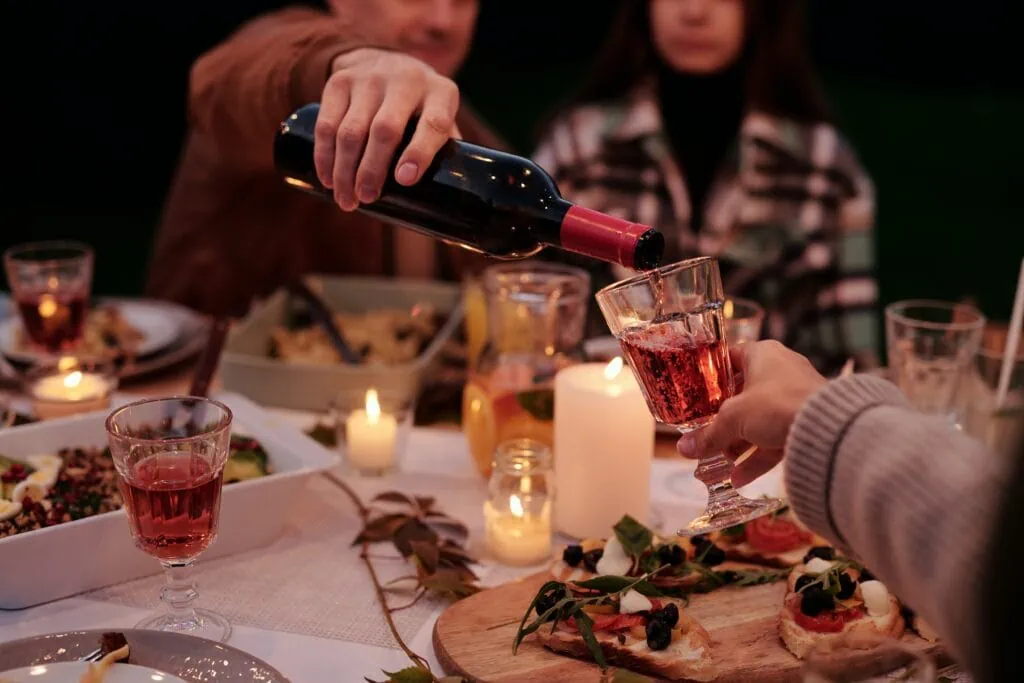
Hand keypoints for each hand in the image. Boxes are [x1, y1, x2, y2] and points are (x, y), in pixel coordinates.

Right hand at [314, 48, 460, 210]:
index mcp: (441, 94)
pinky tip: (327, 178)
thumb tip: (450, 223)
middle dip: (372, 170)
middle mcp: (407, 80)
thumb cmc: (420, 108)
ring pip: (352, 130)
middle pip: (385, 130)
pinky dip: (324, 155)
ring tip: (346, 200)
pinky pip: (327, 123)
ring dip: (345, 170)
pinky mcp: (339, 81)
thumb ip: (446, 158)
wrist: (383, 59)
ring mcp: (370, 78)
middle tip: (366, 200)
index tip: (405, 180)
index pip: (433, 124)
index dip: (419, 153)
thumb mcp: (440, 119)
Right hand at [677, 340, 826, 486]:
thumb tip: (683, 448)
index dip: (712, 378)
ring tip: (721, 464)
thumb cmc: (776, 405)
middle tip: (706, 435)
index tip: (696, 396)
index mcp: (762, 354)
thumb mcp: (734, 419)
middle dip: (724, 420)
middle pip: (742, 395)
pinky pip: (775, 437)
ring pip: (759, 420)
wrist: (827, 429)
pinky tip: (739, 478)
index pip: (729, 359)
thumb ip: (709, 434)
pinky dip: (758, 456)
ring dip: (739, 443)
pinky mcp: (805, 421)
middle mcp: (780, 370)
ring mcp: (794, 396)